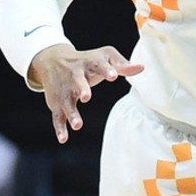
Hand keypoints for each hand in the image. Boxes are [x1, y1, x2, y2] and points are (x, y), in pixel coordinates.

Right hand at [29, 44, 143, 142]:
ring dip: (71, 113)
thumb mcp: (104, 56)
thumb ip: (122, 64)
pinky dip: (59, 127)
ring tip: (78, 125)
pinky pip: (57, 116)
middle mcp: (75, 76)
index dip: (107, 70)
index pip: (99, 65)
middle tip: (87, 97)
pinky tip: (64, 138)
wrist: (52, 60)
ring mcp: (65, 90)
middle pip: (77, 82)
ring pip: (67, 102)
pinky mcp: (57, 102)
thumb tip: (142, 67)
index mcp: (89, 63)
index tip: (114, 76)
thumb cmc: (87, 60)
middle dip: (82, 89)